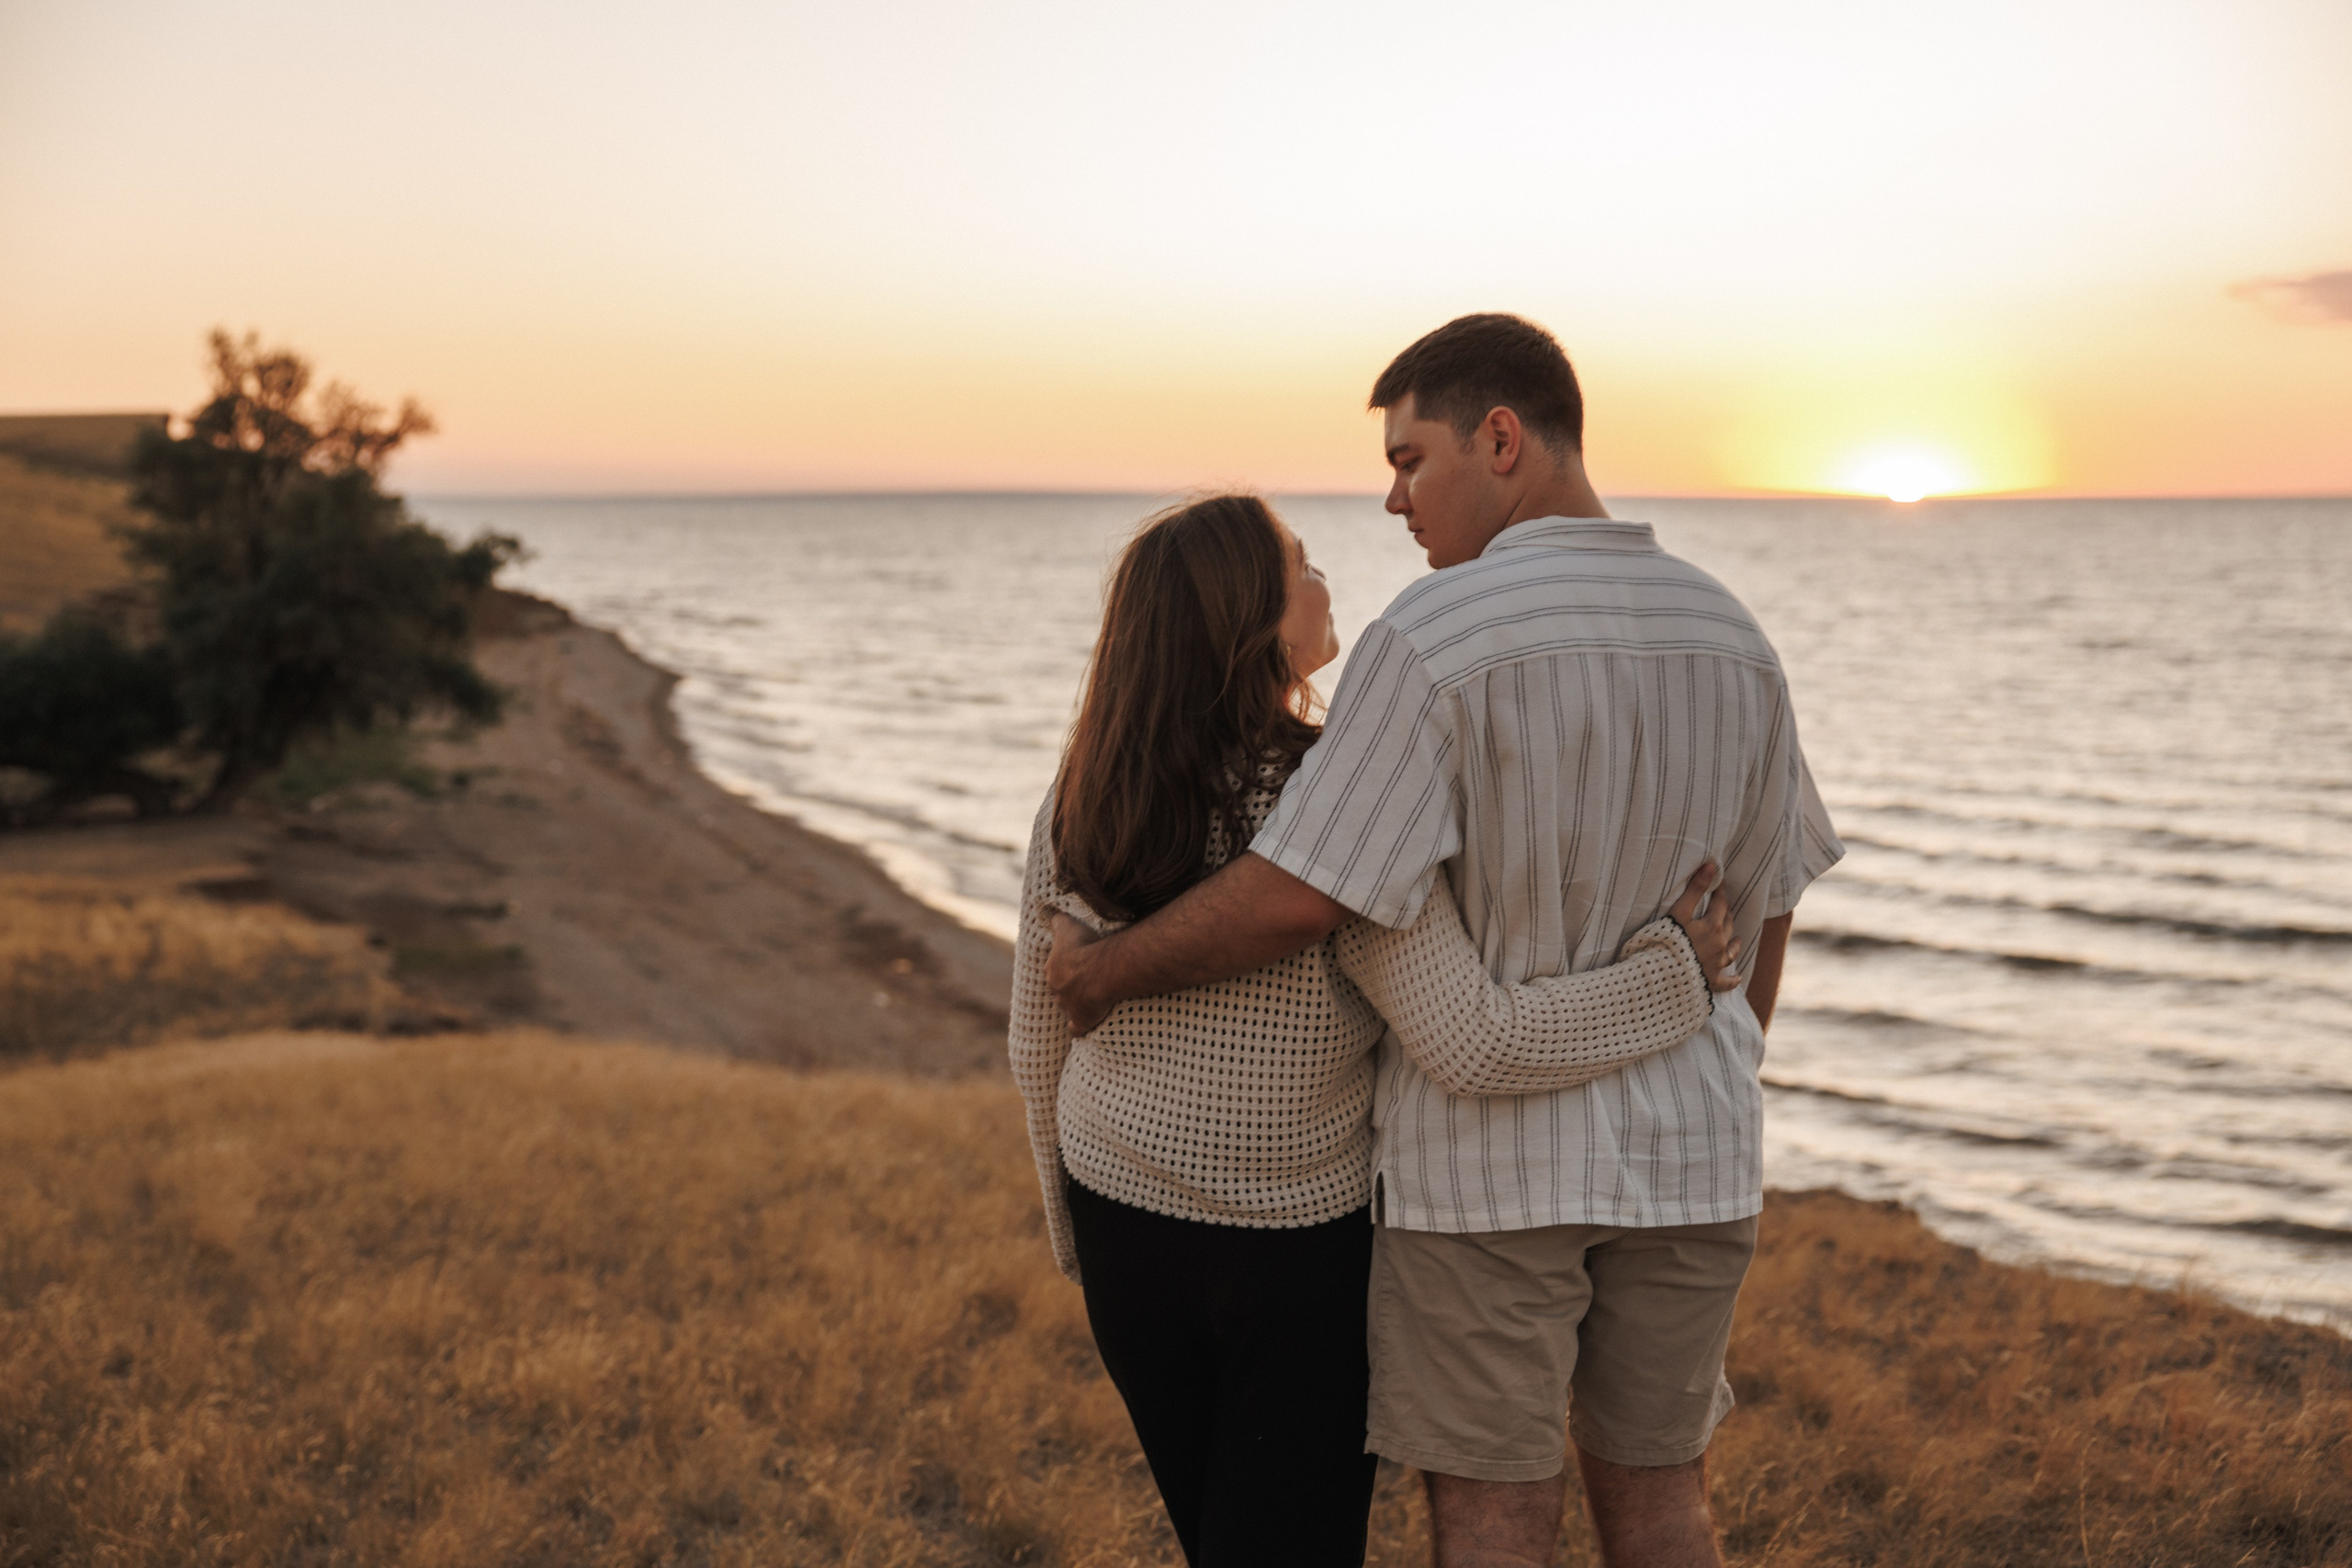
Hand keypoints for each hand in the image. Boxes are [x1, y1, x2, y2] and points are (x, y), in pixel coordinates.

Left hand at [1047, 913, 1112, 1035]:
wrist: (1100, 971)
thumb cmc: (1085, 946)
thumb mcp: (1068, 925)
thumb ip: (1058, 920)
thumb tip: (1050, 914)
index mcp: (1052, 970)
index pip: (1054, 970)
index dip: (1065, 967)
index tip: (1076, 964)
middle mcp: (1056, 990)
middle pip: (1060, 989)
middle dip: (1070, 986)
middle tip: (1085, 981)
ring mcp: (1068, 1007)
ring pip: (1068, 1007)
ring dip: (1077, 1004)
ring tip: (1091, 999)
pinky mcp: (1081, 1021)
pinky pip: (1077, 1028)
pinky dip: (1079, 1028)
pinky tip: (1085, 1026)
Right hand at [1669, 861, 1741, 991]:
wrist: (1662, 975)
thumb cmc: (1667, 941)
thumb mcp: (1679, 912)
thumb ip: (1695, 890)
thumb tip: (1711, 866)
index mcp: (1712, 927)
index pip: (1721, 904)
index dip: (1720, 891)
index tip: (1720, 881)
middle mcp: (1719, 945)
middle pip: (1727, 926)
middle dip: (1726, 914)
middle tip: (1724, 906)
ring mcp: (1716, 965)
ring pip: (1732, 952)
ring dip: (1735, 944)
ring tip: (1737, 939)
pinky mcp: (1710, 982)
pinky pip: (1726, 981)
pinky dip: (1733, 979)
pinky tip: (1738, 978)